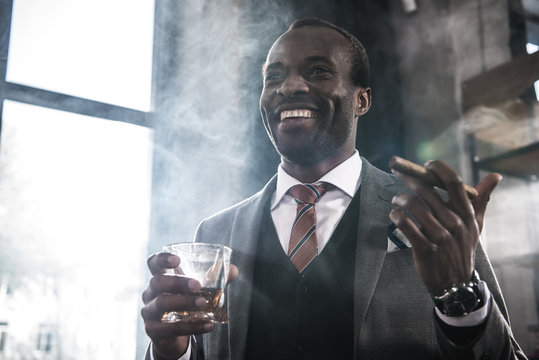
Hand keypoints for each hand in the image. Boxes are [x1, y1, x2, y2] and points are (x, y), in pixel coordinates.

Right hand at [141, 252, 238, 358]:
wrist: (172, 335)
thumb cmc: (184, 302)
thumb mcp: (197, 289)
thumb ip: (215, 278)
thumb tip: (233, 271)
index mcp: (160, 277)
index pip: (154, 263)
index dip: (162, 258)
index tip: (177, 259)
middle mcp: (150, 292)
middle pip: (158, 282)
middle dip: (177, 282)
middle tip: (197, 285)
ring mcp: (149, 311)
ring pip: (162, 303)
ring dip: (184, 302)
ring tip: (203, 303)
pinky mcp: (154, 331)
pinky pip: (172, 328)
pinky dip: (192, 326)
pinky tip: (209, 325)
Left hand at [389, 159, 500, 294]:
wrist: (456, 285)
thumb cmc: (462, 249)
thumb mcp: (476, 226)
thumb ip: (482, 200)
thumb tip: (495, 176)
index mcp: (467, 215)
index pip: (454, 183)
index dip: (439, 169)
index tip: (427, 164)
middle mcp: (455, 224)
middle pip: (429, 193)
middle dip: (410, 180)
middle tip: (398, 175)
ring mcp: (440, 237)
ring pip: (415, 207)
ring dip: (401, 199)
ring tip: (396, 199)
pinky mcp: (425, 250)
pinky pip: (407, 226)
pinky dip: (397, 217)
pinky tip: (394, 215)